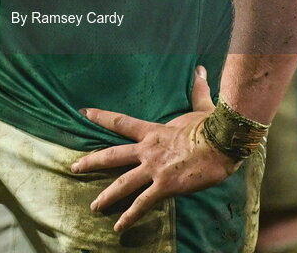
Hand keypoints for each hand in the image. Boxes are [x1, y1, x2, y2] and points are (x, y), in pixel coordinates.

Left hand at [70, 66, 238, 231]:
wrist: (222, 143)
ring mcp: (155, 168)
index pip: (120, 122)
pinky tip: (119, 227)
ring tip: (93, 206)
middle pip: (113, 155)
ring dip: (107, 195)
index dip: (100, 116)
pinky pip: (143, 204)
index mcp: (153, 130)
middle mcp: (148, 149)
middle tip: (73, 167)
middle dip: (91, 161)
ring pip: (123, 183)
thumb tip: (200, 69)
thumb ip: (197, 89)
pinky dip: (130, 216)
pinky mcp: (166, 186)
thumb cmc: (212, 125)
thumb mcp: (201, 106)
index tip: (83, 113)